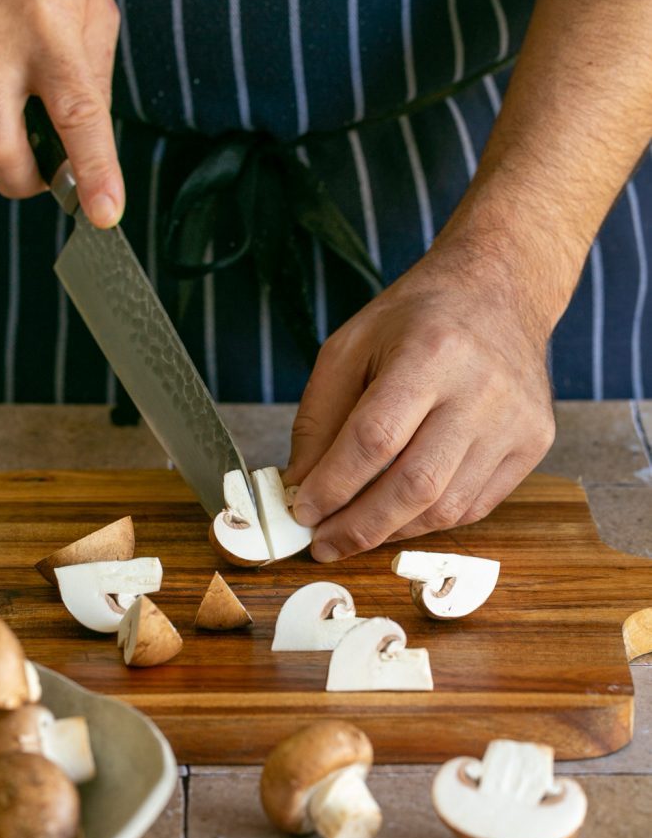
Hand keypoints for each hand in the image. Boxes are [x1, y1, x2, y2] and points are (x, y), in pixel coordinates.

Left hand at [284, 227, 556, 560]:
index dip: (334, 485)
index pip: (375, 438)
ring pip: (446, 506)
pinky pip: (475, 506)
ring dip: (392, 531)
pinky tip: (397, 516)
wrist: (499, 292)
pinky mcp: (534, 443)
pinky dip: (428, 521)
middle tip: (324, 545)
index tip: (303, 511)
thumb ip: (319, 416)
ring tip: (353, 533)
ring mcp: (515, 421)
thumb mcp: (350, 346)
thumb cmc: (417, 319)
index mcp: (430, 353)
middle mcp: (482, 390)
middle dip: (360, 527)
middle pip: (415, 484)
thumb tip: (302, 485)